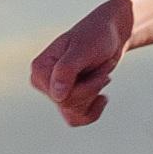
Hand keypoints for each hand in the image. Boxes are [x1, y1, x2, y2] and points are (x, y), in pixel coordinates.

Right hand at [31, 0, 134, 126]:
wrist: (112, 34)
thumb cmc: (97, 36)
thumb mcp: (84, 49)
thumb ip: (67, 70)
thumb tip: (56, 96)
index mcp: (40, 68)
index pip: (61, 97)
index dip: (87, 87)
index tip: (98, 65)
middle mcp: (43, 82)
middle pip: (68, 106)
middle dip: (93, 88)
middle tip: (104, 67)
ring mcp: (54, 92)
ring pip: (74, 115)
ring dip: (95, 95)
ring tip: (102, 74)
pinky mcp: (67, 98)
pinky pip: (77, 119)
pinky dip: (93, 111)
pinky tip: (102, 97)